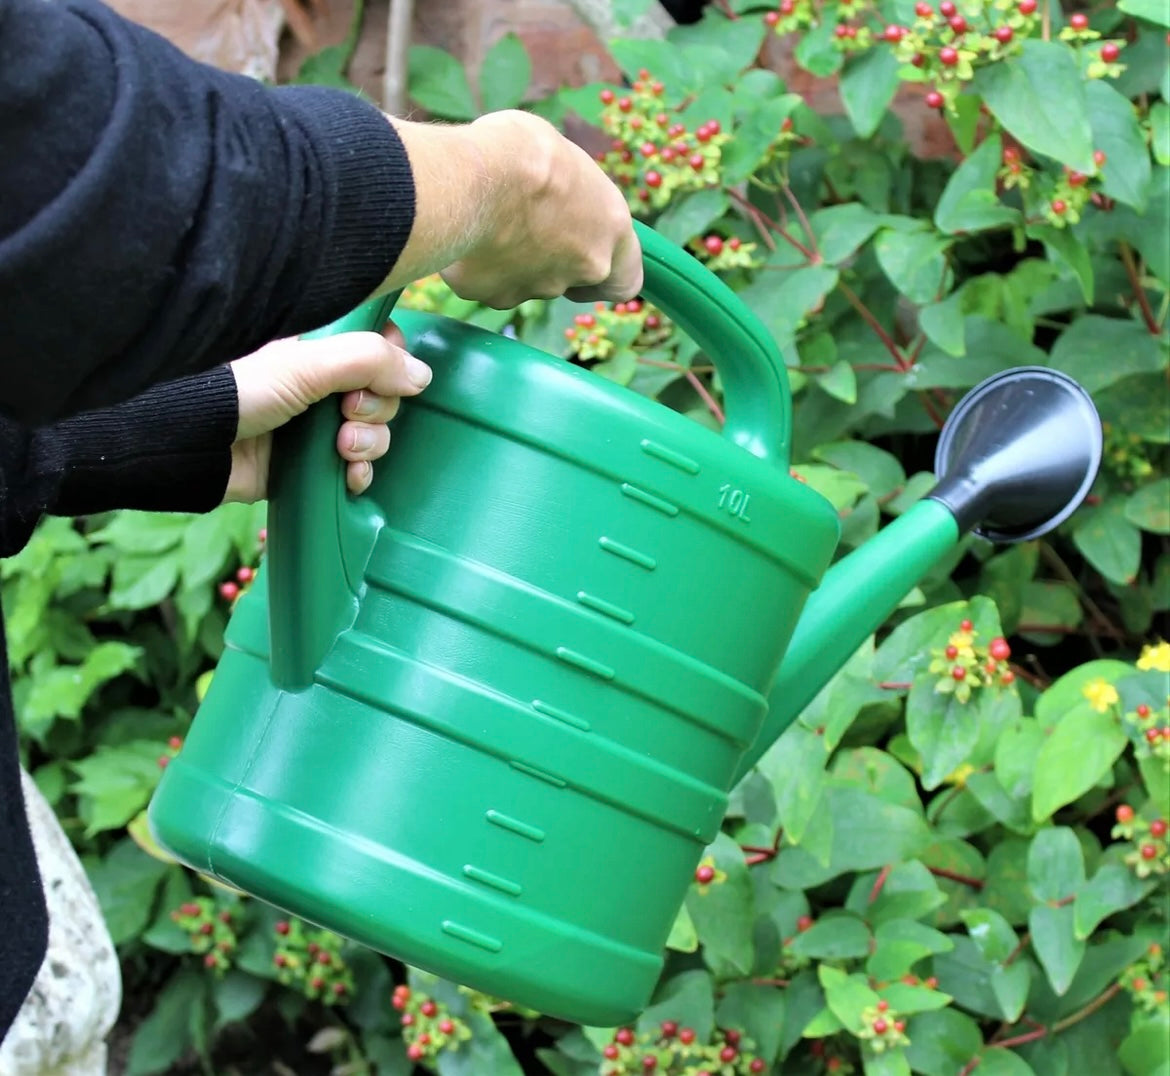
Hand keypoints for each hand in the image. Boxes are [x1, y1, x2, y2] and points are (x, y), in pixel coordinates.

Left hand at [224, 323, 429, 503]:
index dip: (389, 361)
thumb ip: (366, 360)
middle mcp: (322, 384)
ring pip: (374, 433)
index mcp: (319, 347)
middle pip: (383, 393)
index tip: (375, 374)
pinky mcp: (312, 464)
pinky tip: (348, 477)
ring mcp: (318, 425)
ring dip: (369, 444)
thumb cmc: (238, 391)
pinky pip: (357, 468)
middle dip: (375, 410)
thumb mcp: (304, 364)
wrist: (191, 447)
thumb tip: (422, 375)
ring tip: (341, 450)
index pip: (377, 345)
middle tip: (346, 415)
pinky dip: (360, 474)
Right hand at [379, 111, 641, 308]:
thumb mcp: (567, 162)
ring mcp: (542, 287)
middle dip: (551, 261)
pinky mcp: (498, 295)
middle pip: (572, 279)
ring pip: (529, 282)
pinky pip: (490, 284)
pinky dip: (480, 266)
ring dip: (514, 260)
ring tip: (489, 219)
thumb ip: (572, 197)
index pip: (626, 279)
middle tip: (525, 228)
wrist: (474, 178)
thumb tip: (555, 199)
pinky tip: (467, 234)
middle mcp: (585, 266)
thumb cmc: (526, 151)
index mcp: (612, 228)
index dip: (606, 272)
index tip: (584, 254)